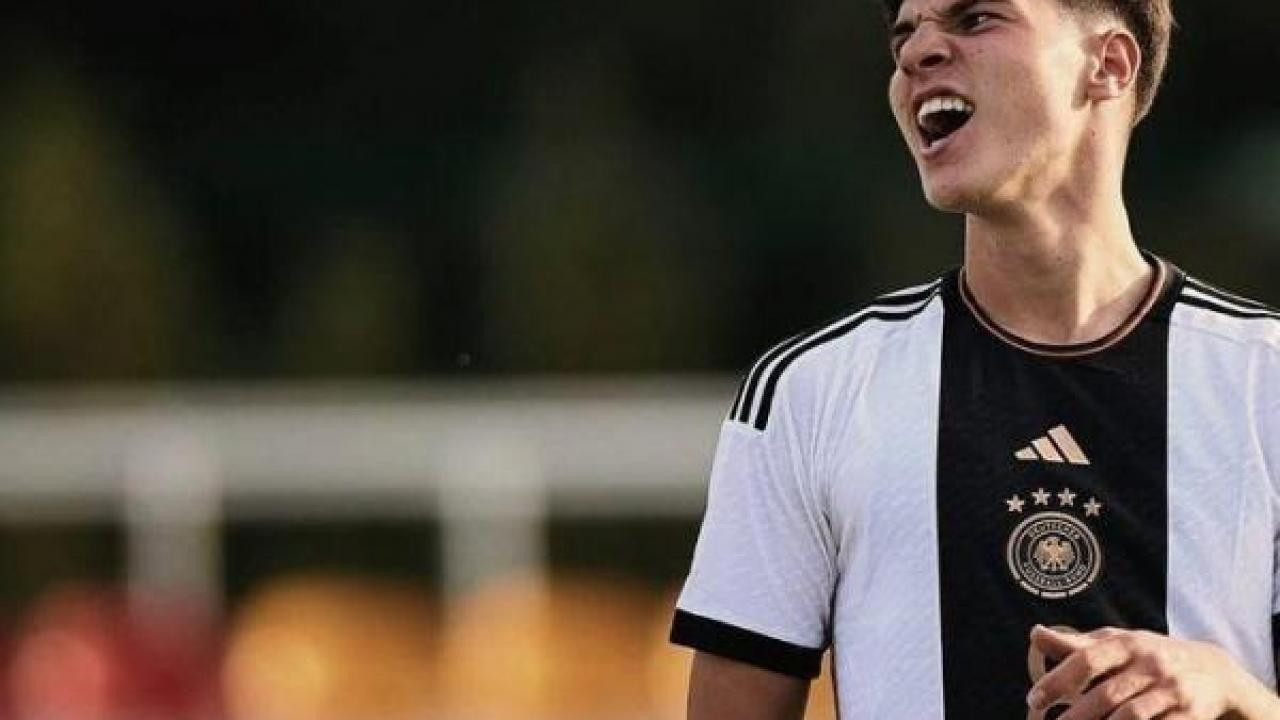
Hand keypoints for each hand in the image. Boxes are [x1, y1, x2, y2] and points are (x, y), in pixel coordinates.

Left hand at [1026, 625, 1241, 719]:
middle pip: (1106, 695)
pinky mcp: (1190, 715)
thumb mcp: (1117, 643)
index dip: (1058, 680)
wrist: (1214, 671)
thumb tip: (1035, 634)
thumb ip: (1076, 645)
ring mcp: (1172, 690)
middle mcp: (1150, 664)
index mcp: (1127, 643)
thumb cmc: (1149, 656)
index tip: (1034, 700)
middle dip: (1076, 716)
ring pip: (1131, 716)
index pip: (1087, 660)